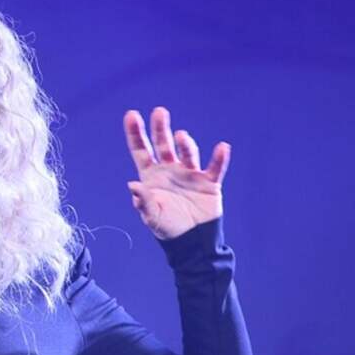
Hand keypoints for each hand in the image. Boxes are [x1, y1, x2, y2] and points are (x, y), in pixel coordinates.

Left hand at [123, 106, 230, 240]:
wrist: (192, 242)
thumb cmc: (167, 228)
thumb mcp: (152, 216)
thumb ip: (143, 201)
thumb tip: (132, 185)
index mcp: (152, 175)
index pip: (141, 150)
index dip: (136, 133)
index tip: (132, 115)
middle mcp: (170, 170)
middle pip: (164, 144)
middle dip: (161, 128)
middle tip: (160, 112)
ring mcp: (190, 174)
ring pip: (187, 153)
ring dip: (186, 144)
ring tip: (182, 137)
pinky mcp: (209, 183)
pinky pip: (215, 168)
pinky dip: (219, 159)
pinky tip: (222, 148)